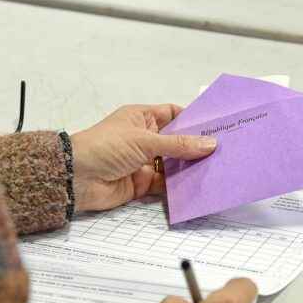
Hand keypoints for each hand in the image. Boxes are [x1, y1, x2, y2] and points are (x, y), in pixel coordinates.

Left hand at [70, 104, 216, 211]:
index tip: (217, 126)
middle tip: (225, 151)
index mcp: (142, 118)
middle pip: (177, 142)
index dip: (193, 120)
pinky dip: (180, 187)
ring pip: (174, 165)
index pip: (173, 115)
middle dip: (197, 147)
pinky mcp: (142, 184)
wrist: (77, 177)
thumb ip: (178, 145)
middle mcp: (144, 138)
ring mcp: (144, 162)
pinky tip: (199, 187)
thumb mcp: (144, 140)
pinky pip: (166, 185)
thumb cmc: (105, 147)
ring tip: (218, 170)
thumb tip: (209, 143)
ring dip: (191, 168)